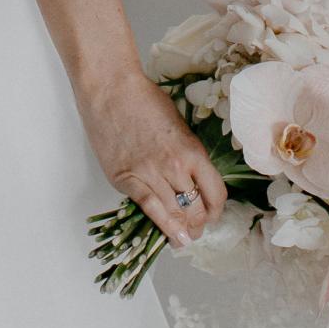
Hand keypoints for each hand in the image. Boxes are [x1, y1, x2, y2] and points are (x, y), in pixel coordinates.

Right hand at [75, 68, 227, 248]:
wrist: (111, 89)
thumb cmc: (144, 99)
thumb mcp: (179, 124)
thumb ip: (188, 153)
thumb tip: (193, 177)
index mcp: (192, 151)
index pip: (215, 193)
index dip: (216, 209)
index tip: (213, 212)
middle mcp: (175, 167)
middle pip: (196, 209)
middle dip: (200, 222)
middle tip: (197, 226)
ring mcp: (150, 175)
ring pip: (175, 215)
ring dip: (183, 228)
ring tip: (185, 235)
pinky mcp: (126, 179)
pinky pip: (149, 210)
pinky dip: (164, 227)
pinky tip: (173, 238)